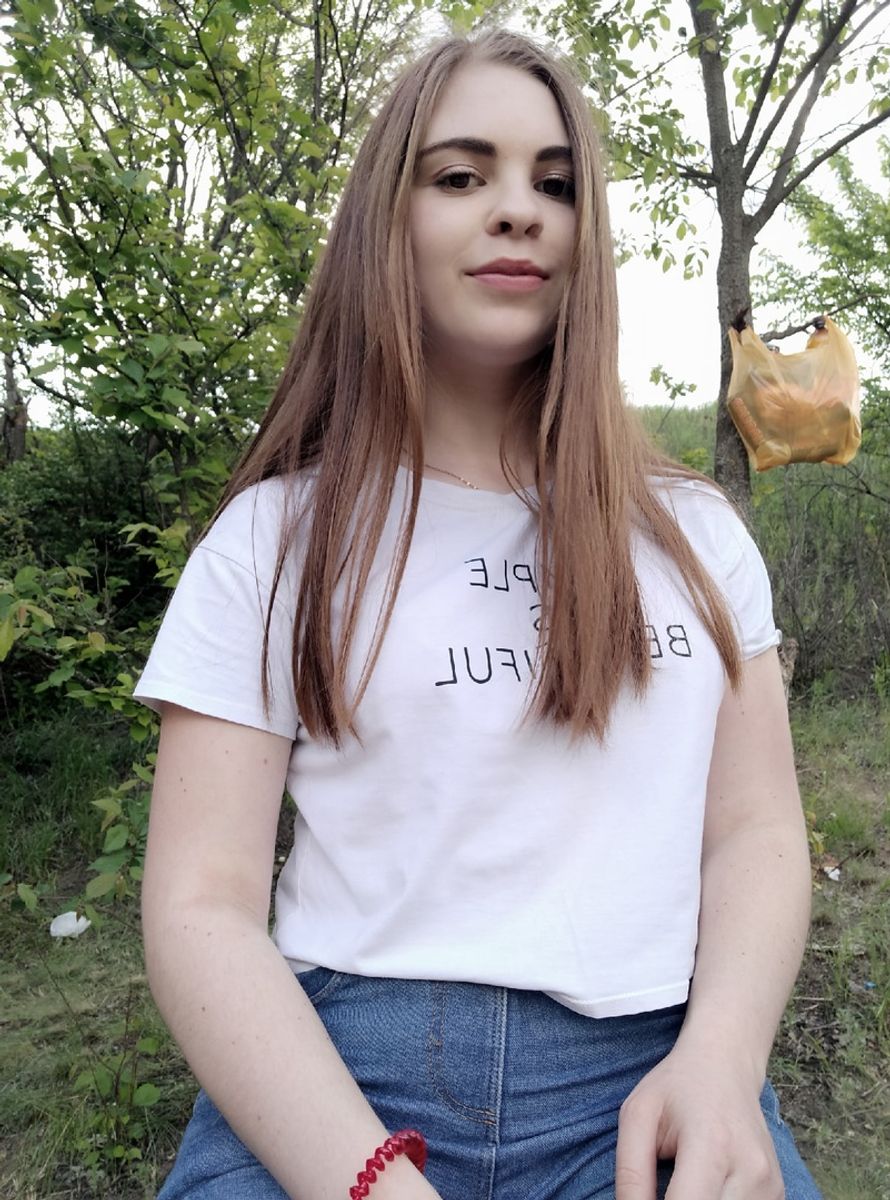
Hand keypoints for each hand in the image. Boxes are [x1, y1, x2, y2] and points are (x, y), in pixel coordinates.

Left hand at [614, 1045, 783, 1199]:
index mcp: (712, 1145)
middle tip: (664, 1186)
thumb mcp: (638, 1115)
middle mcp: (751, 1169)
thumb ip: (631, 1173)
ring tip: (685, 1184)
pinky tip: (705, 1186)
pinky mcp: (777, 1193)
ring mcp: (770, 1184)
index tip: (644, 1199)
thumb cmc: (676, 1088)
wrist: (725, 1064)